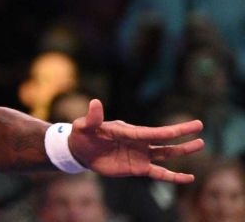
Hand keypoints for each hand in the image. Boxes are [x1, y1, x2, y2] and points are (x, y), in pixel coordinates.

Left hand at [68, 99, 203, 183]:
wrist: (80, 150)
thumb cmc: (82, 135)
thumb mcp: (84, 125)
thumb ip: (93, 117)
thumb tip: (95, 102)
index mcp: (129, 131)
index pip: (153, 132)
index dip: (173, 130)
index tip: (191, 125)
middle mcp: (138, 142)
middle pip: (164, 140)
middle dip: (182, 134)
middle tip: (200, 126)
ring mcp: (140, 154)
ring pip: (165, 153)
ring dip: (182, 151)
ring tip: (200, 144)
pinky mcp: (137, 168)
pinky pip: (158, 173)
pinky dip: (173, 176)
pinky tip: (188, 178)